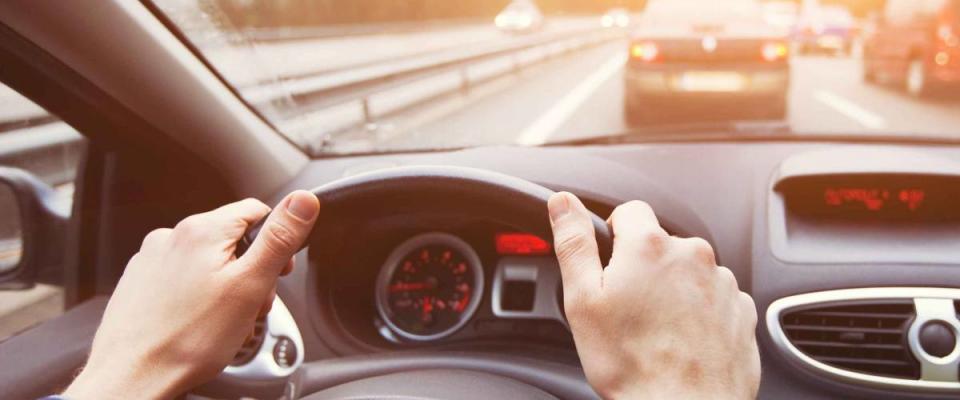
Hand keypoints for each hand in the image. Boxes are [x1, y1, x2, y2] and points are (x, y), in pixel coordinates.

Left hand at [63, 191, 319, 398]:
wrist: (132, 376)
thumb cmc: (188, 339)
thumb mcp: (250, 285)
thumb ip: (279, 238)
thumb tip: (304, 201)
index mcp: (203, 230)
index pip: (257, 211)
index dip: (276, 242)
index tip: (279, 271)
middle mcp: (172, 236)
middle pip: (232, 239)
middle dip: (251, 271)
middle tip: (251, 306)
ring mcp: (152, 259)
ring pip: (208, 261)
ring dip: (226, 286)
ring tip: (225, 321)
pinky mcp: (141, 282)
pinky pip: (183, 279)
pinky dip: (198, 296)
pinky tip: (199, 322)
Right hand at [548, 193, 759, 398]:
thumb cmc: (631, 364)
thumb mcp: (583, 300)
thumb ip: (574, 242)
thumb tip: (562, 202)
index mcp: (650, 246)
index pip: (630, 212)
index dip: (613, 237)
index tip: (610, 268)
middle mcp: (693, 255)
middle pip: (660, 244)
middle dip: (643, 268)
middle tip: (627, 309)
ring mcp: (722, 283)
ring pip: (688, 272)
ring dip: (673, 290)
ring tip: (656, 331)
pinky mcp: (742, 310)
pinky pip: (714, 297)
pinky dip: (699, 312)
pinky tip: (682, 340)